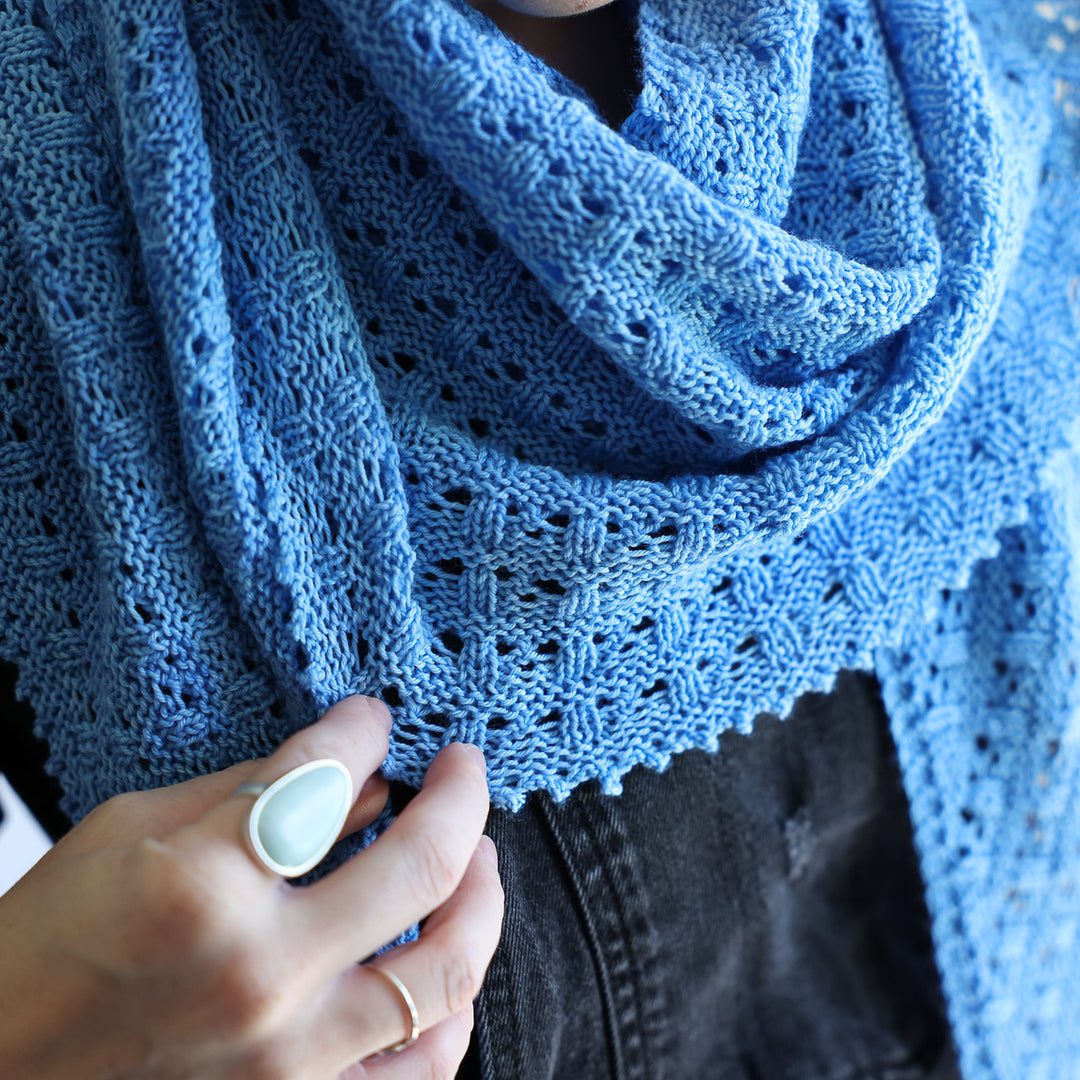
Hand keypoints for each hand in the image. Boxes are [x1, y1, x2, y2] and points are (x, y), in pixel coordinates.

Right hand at [0, 696, 503, 1078]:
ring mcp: (286, 1060)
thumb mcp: (126, 831)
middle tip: (465, 766)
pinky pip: (423, 1070)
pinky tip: (448, 966)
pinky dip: (453, 1012)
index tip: (373, 718)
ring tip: (479, 858)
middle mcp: (258, 974)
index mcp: (200, 886)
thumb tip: (359, 776)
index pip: (329, 773)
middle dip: (461, 795)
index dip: (363, 727)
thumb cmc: (43, 947)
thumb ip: (249, 793)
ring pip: (447, 972)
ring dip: (483, 898)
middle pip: (420, 864)